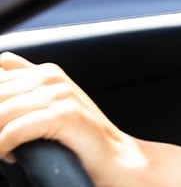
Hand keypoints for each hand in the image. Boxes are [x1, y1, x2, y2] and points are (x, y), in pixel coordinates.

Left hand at [0, 52, 144, 185]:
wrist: (117, 160)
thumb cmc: (82, 140)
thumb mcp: (51, 107)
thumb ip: (24, 88)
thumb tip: (0, 75)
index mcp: (46, 72)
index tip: (0, 123)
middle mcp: (52, 77)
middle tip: (0, 139)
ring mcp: (61, 95)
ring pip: (1, 112)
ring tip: (2, 149)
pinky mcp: (65, 116)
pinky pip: (14, 131)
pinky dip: (4, 146)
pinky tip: (9, 155)